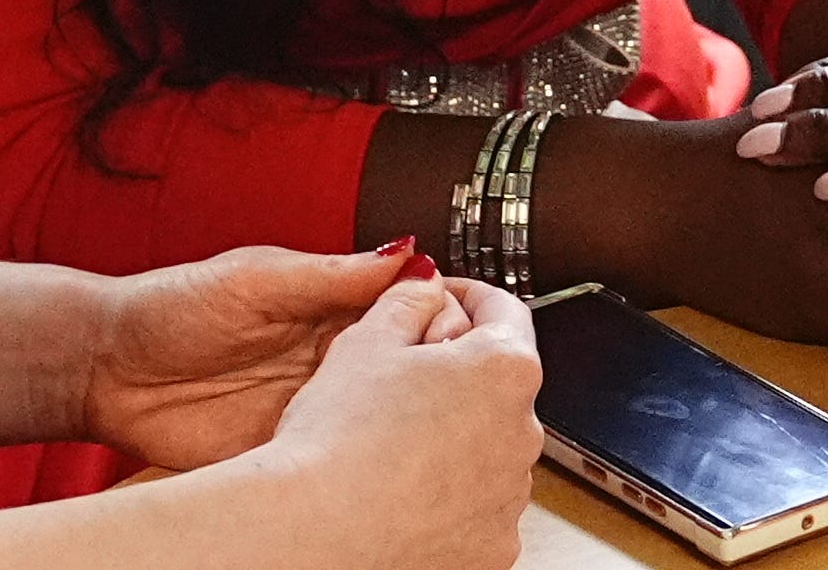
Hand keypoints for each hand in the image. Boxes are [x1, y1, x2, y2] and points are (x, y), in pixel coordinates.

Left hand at [79, 241, 438, 471]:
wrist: (104, 369)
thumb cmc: (170, 310)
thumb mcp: (257, 279)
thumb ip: (334, 273)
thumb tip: (410, 252)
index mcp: (332, 305)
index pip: (412, 308)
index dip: (440, 317)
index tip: (454, 326)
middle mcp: (328, 356)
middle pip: (405, 364)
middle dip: (430, 370)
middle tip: (437, 376)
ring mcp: (307, 403)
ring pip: (375, 413)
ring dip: (394, 416)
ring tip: (407, 416)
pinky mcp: (280, 447)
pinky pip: (328, 454)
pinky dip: (348, 454)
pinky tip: (360, 448)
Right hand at [255, 273, 539, 569]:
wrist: (303, 538)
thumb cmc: (332, 443)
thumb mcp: (366, 341)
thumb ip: (409, 298)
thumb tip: (426, 284)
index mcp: (505, 368)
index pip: (503, 311)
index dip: (466, 297)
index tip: (441, 301)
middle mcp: (523, 433)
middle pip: (496, 387)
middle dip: (456, 378)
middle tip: (399, 382)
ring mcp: (508, 499)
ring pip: (485, 453)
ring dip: (453, 444)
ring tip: (387, 450)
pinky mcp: (489, 551)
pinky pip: (475, 513)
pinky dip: (447, 503)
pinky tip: (398, 498)